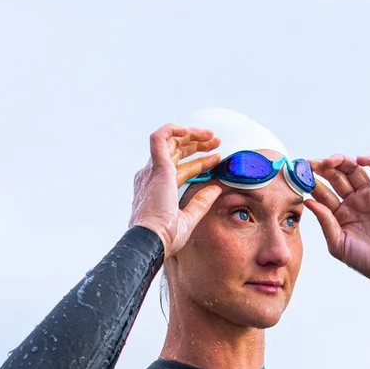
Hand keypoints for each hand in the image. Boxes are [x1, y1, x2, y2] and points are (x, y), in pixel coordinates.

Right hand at [129, 124, 226, 256]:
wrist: (152, 239)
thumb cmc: (165, 236)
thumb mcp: (189, 218)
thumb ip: (201, 202)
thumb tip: (217, 188)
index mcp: (159, 188)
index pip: (180, 168)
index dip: (200, 162)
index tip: (216, 160)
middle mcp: (153, 176)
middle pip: (175, 152)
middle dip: (197, 144)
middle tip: (216, 142)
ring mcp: (153, 171)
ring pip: (170, 142)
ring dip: (191, 135)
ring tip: (211, 136)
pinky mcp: (157, 167)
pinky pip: (160, 137)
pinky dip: (173, 129)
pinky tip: (189, 130)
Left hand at [305, 155, 369, 299]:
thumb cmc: (363, 260)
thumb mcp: (337, 243)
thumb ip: (325, 221)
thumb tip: (308, 201)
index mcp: (338, 213)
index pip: (322, 192)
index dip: (311, 181)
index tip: (300, 173)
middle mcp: (352, 202)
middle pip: (336, 176)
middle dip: (324, 168)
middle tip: (313, 164)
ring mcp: (369, 196)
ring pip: (354, 170)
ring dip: (343, 161)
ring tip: (332, 161)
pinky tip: (361, 160)